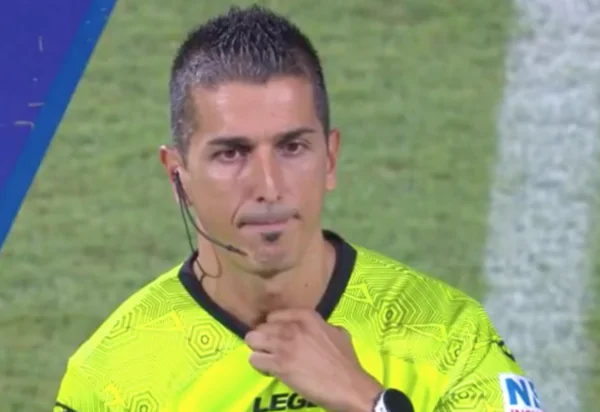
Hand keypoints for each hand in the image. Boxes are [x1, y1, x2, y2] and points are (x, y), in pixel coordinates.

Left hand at [244, 309, 382, 411]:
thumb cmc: (347, 361)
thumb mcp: (338, 333)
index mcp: (307, 316)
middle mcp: (292, 327)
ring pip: (252, 340)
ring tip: (267, 359)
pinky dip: (259, 366)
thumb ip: (323, 326)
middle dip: (263, 339)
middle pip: (261, 327)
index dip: (273, 328)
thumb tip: (317, 329)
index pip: (273, 315)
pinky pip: (254, 360)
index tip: (278, 338)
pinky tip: (270, 371)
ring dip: (258, 350)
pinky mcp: (279, 365)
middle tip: (271, 351)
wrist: (349, 386)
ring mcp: (284, 345)